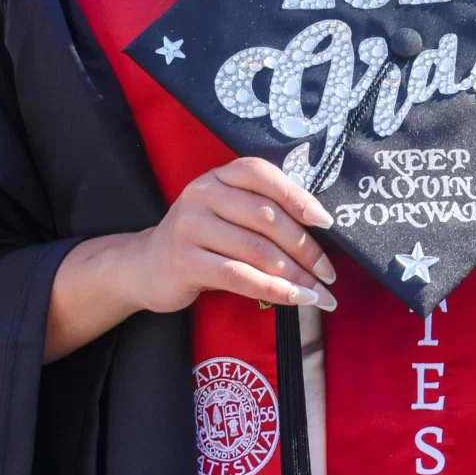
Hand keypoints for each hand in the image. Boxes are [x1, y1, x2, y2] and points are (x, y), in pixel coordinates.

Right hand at [43, 156, 338, 362]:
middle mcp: (202, 194)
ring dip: (295, 275)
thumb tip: (321, 228)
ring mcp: (190, 227)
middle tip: (329, 273)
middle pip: (266, 217)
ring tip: (319, 293)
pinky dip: (273, 290)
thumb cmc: (202, 239)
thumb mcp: (227, 212)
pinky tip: (295, 299)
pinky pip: (239, 276)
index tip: (327, 223)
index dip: (298, 197)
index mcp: (219, 175)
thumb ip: (262, 210)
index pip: (263, 175)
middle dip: (305, 248)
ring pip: (257, 250)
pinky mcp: (185, 261)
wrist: (146, 266)